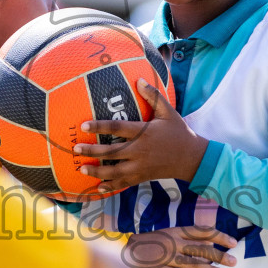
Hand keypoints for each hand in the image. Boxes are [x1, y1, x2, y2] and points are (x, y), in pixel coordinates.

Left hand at [74, 80, 207, 193]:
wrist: (192, 158)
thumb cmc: (179, 132)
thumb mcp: (169, 112)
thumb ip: (154, 96)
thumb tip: (139, 80)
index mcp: (144, 133)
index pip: (117, 129)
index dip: (99, 127)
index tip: (84, 126)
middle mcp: (140, 151)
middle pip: (111, 152)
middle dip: (91, 152)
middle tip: (76, 149)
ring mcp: (140, 166)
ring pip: (114, 171)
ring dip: (97, 171)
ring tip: (81, 169)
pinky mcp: (142, 177)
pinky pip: (123, 183)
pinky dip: (110, 186)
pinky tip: (98, 187)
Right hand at [124, 225, 238, 267]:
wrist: (125, 252)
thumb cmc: (151, 243)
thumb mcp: (169, 234)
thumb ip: (189, 238)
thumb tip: (210, 243)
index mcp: (176, 231)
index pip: (203, 232)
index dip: (220, 236)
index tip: (233, 242)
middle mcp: (174, 243)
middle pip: (201, 249)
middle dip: (219, 256)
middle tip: (233, 261)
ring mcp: (168, 258)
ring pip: (194, 265)